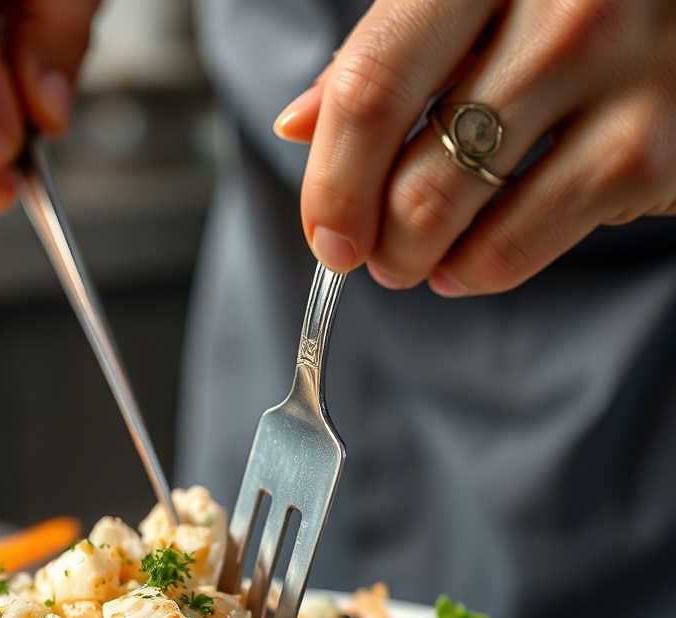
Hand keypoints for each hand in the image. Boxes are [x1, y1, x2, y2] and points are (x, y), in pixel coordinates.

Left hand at [273, 0, 675, 295]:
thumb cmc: (567, 7)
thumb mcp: (468, 3)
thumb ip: (387, 55)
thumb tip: (298, 123)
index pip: (371, 86)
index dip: (332, 180)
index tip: (325, 233)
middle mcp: (560, 4)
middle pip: (411, 169)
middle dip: (372, 238)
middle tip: (373, 252)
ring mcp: (616, 71)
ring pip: (452, 212)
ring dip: (413, 258)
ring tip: (415, 257)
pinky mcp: (652, 149)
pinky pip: (516, 246)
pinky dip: (473, 271)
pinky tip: (466, 262)